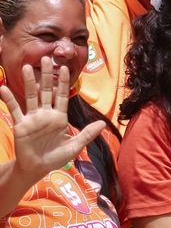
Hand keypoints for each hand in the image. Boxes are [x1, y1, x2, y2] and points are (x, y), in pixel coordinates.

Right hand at [1, 59, 103, 188]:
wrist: (37, 168)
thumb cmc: (56, 157)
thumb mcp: (74, 146)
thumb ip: (87, 134)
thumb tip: (103, 124)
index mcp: (60, 116)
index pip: (62, 95)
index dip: (64, 82)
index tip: (66, 68)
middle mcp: (46, 114)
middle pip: (46, 91)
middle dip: (47, 75)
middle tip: (46, 58)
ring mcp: (33, 118)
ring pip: (31, 96)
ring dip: (29, 82)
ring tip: (26, 67)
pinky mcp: (21, 125)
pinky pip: (15, 110)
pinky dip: (10, 99)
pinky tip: (4, 88)